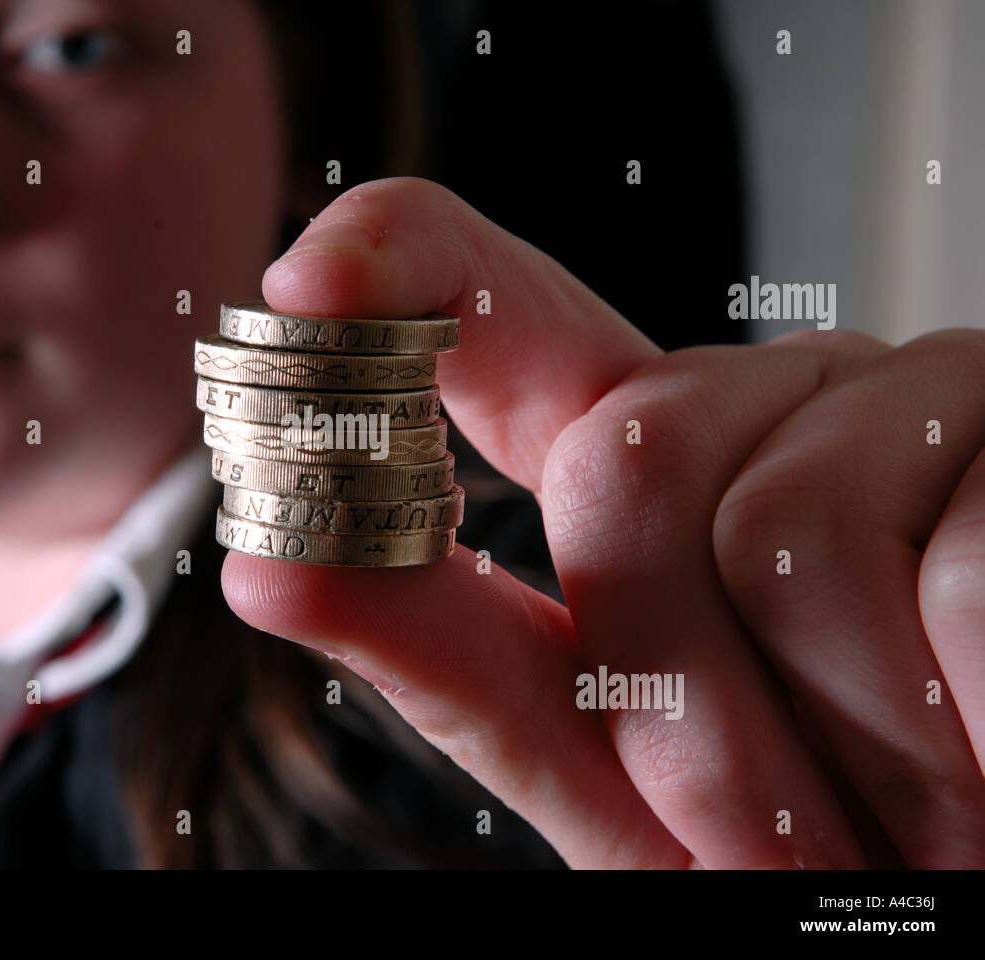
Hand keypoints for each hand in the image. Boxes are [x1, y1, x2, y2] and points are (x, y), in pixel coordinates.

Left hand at [219, 176, 984, 867]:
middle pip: (622, 461)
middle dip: (682, 697)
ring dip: (831, 742)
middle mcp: (771, 399)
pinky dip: (968, 732)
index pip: (502, 318)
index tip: (306, 285)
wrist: (968, 892)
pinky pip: (956, 584)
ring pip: (781, 526)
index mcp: (652, 462)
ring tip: (910, 798)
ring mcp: (913, 400)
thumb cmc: (802, 843)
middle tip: (781, 813)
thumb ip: (451, 659)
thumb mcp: (605, 767)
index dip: (401, 274)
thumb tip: (269, 566)